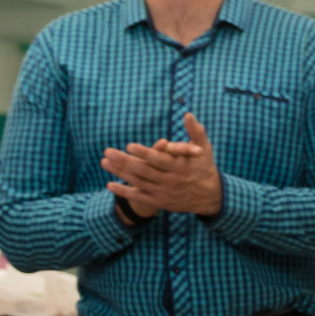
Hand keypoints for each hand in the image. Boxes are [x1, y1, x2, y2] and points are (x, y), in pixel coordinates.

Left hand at [102, 113, 222, 217]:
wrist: (209, 197)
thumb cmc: (204, 167)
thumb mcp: (204, 149)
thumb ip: (196, 131)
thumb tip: (187, 114)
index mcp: (180, 167)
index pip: (159, 160)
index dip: (144, 153)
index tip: (129, 146)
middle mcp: (170, 181)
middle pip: (143, 171)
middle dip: (124, 161)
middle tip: (108, 152)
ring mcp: (163, 193)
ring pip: (138, 182)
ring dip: (120, 173)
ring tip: (104, 162)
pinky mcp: (159, 201)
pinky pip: (138, 197)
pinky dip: (124, 191)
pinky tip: (109, 184)